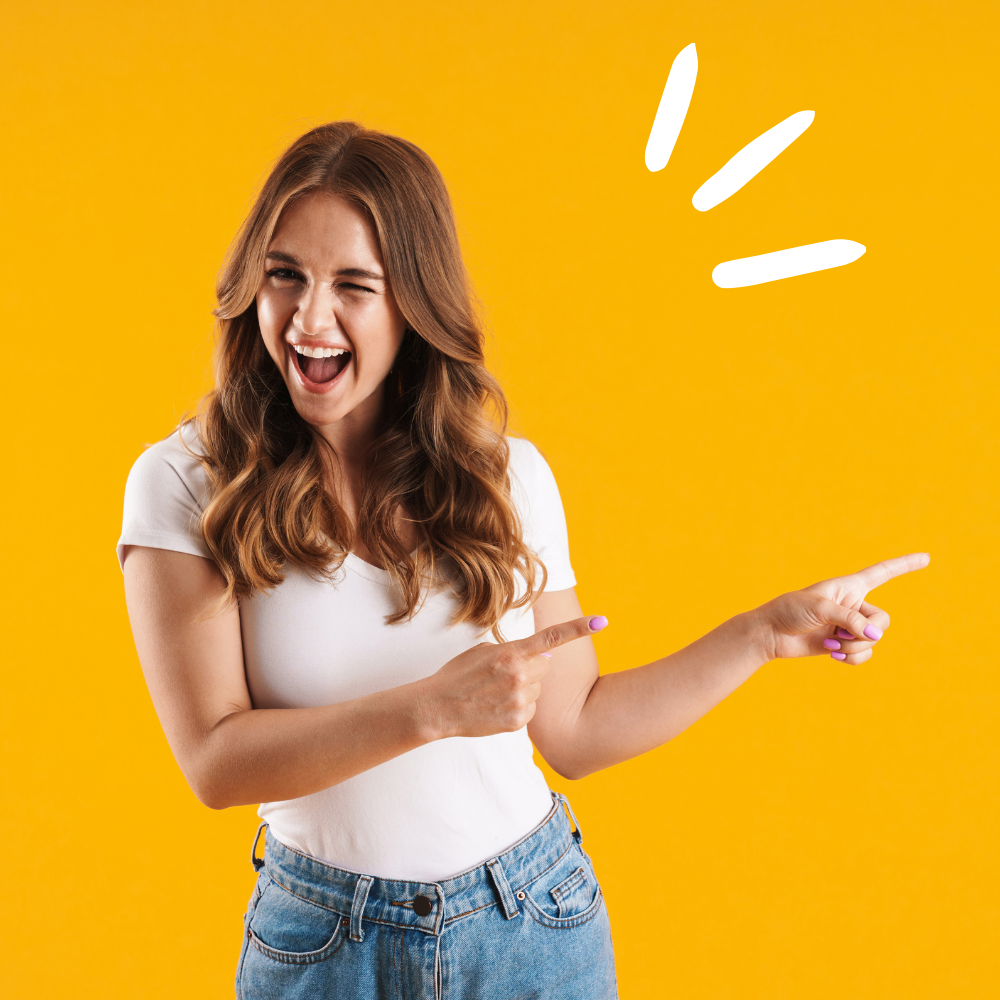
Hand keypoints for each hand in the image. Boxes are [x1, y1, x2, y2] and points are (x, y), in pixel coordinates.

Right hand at [418, 615, 608, 738]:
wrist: (437, 707)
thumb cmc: (457, 675)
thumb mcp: (483, 652)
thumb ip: (514, 651)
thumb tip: (542, 658)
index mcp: (511, 654)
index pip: (551, 638)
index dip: (578, 628)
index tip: (602, 621)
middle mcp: (520, 677)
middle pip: (544, 668)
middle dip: (531, 668)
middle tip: (503, 674)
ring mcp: (520, 701)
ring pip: (537, 691)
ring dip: (524, 689)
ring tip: (495, 692)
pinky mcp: (518, 722)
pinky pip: (530, 710)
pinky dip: (518, 707)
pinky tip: (496, 707)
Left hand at [753, 553, 929, 663]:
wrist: (771, 633)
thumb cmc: (790, 611)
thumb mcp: (820, 608)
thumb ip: (849, 619)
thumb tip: (875, 636)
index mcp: (849, 586)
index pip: (882, 573)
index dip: (904, 565)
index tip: (926, 558)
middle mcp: (853, 605)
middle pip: (883, 620)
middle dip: (865, 632)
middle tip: (838, 633)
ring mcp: (849, 626)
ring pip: (874, 640)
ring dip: (854, 646)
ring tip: (829, 642)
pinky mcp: (842, 644)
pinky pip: (863, 654)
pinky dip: (851, 657)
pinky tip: (832, 654)